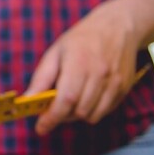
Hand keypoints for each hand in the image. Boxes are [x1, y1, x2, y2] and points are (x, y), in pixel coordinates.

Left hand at [24, 0, 140, 135]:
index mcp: (79, 63)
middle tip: (53, 109)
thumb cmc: (81, 40)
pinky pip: (105, 111)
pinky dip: (92, 111)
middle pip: (78, 111)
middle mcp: (100, 74)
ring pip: (92, 116)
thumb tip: (28, 100)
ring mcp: (115, 82)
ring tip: (70, 101)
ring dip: (76, 115)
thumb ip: (42, 78)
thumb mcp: (55, 52)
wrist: (118, 27)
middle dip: (62, 116)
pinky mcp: (124, 88)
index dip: (52, 117)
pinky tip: (86, 96)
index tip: (40, 127)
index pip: (66, 99)